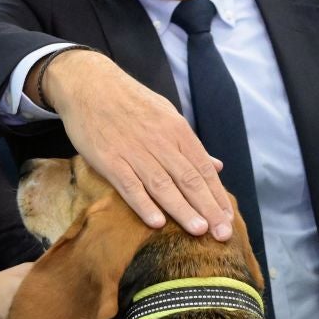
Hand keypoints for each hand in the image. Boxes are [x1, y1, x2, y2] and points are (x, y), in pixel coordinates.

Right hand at [39, 51, 232, 239]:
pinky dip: (144, 204)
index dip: (217, 195)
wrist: (89, 85)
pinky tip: (157, 222)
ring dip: (182, 210)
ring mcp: (134, 151)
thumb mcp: (166, 114)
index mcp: (177, 130)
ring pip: (163, 185)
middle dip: (208, 208)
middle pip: (189, 180)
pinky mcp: (109, 160)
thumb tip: (217, 166)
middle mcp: (160, 142)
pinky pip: (129, 185)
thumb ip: (190, 144)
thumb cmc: (131, 102)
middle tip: (224, 234)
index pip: (203, 168)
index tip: (229, 219)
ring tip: (199, 231)